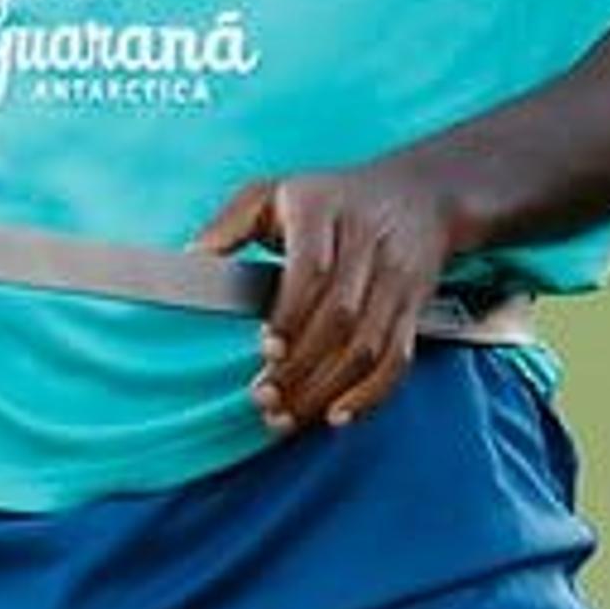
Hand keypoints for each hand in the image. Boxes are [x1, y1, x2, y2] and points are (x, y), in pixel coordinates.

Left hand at [197, 156, 468, 435]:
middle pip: (340, 317)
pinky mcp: (414, 306)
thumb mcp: (274, 193)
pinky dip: (371, 394)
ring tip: (287, 415)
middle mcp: (366, 243)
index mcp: (323, 211)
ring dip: (326, 389)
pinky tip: (338, 414)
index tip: (267, 349)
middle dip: (301, 366)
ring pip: (368, 345)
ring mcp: (395, 278)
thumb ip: (229, 224)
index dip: (291, 315)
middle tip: (265, 398)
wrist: (417, 194)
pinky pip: (398, 357)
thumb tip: (192, 259)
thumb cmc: (331, 198)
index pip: (313, 269)